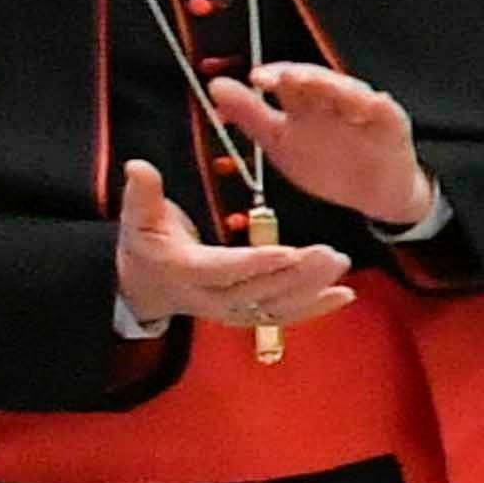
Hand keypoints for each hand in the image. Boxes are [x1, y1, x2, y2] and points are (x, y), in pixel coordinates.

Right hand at [115, 159, 350, 335]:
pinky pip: (284, 316)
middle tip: (331, 253)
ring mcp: (231, 311)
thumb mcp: (137, 218)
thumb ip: (142, 193)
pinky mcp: (248, 316)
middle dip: (297, 274)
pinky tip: (346, 295)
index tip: (287, 251)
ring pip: (276, 306)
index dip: (256, 262)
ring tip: (340, 263)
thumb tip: (138, 166)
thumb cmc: (146, 245)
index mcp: (184, 271)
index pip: (224, 269)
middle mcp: (210, 298)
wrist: (144, 288)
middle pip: (258, 290)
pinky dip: (316, 308)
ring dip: (312, 289)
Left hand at [203, 60, 425, 229]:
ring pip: (348, 91)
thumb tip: (215, 86)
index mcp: (305, 102)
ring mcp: (363, 110)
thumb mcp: (279, 142)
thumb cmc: (327, 164)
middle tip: (287, 78)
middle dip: (303, 77)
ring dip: (332, 86)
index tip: (255, 79)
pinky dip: (372, 106)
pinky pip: (383, 111)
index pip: (288, 81)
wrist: (372, 194)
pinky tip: (362, 106)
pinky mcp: (391, 123)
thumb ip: (249, 115)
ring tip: (315, 83)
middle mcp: (332, 100)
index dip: (273, 77)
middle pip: (318, 80)